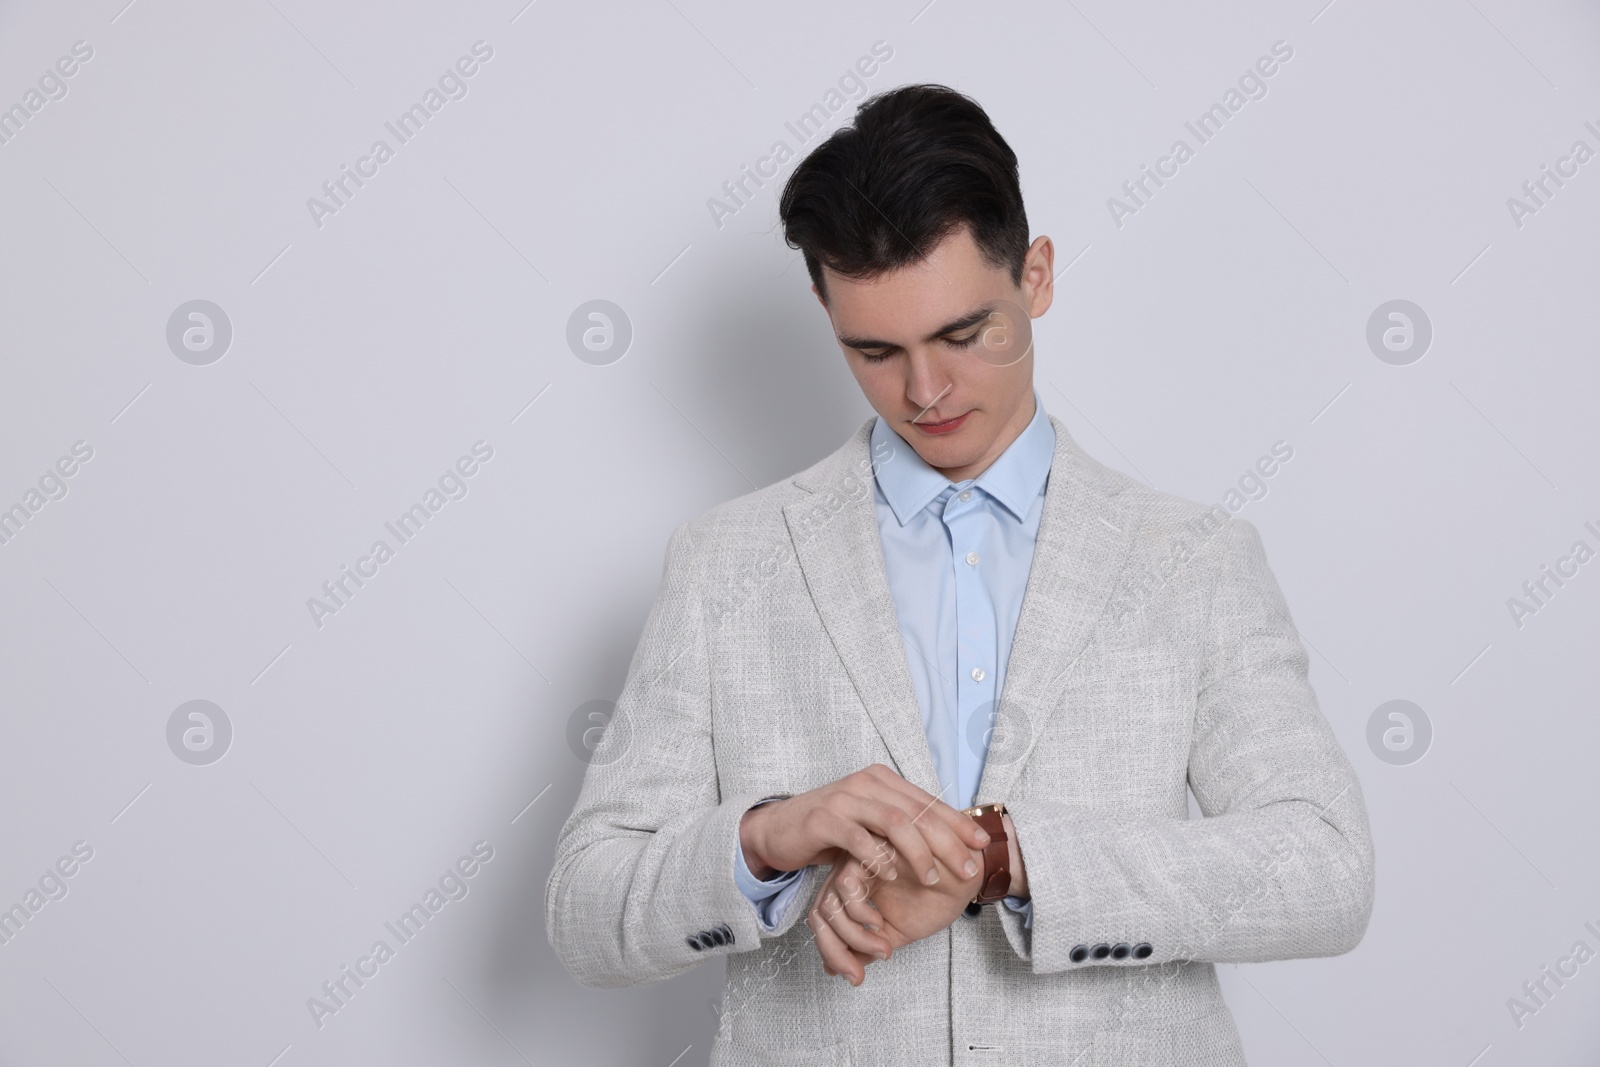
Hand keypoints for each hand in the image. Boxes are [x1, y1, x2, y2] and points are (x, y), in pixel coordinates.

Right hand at [739, 764, 989, 886]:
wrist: (778, 828)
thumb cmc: (830, 830)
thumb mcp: (869, 822)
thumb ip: (900, 824)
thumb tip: (948, 837)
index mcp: (882, 780)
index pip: (928, 800)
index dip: (957, 822)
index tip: (981, 843)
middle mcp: (866, 782)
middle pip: (917, 811)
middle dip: (948, 841)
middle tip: (966, 868)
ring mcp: (844, 798)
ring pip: (894, 822)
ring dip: (919, 852)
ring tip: (932, 878)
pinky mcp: (824, 819)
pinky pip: (859, 838)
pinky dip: (879, 857)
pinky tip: (892, 875)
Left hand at [808, 838, 983, 985]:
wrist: (967, 874)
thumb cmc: (936, 896)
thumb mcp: (897, 931)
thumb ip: (867, 946)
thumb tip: (835, 971)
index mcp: (854, 890)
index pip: (825, 920)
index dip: (832, 952)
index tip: (854, 977)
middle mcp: (850, 873)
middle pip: (820, 913)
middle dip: (835, 950)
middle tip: (856, 974)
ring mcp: (856, 859)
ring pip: (830, 901)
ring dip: (852, 935)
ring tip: (881, 946)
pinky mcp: (868, 849)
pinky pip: (846, 882)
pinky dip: (859, 911)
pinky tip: (880, 922)